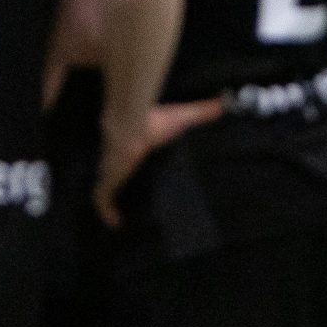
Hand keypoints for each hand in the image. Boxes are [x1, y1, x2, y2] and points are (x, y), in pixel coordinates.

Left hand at [93, 97, 224, 225]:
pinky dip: (107, 212)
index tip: (142, 175)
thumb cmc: (154, 121)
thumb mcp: (183, 117)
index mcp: (134, 146)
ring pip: (107, 190)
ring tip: (125, 217)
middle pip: (117, 175)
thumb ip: (201, 112)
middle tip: (136, 201)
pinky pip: (102, 201)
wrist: (131, 124)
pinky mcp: (109, 181)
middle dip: (122, 186)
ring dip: (112, 203)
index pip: (130, 159)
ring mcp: (112, 171)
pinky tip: (116, 224)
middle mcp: (120, 160)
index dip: (132, 166)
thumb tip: (224, 102)